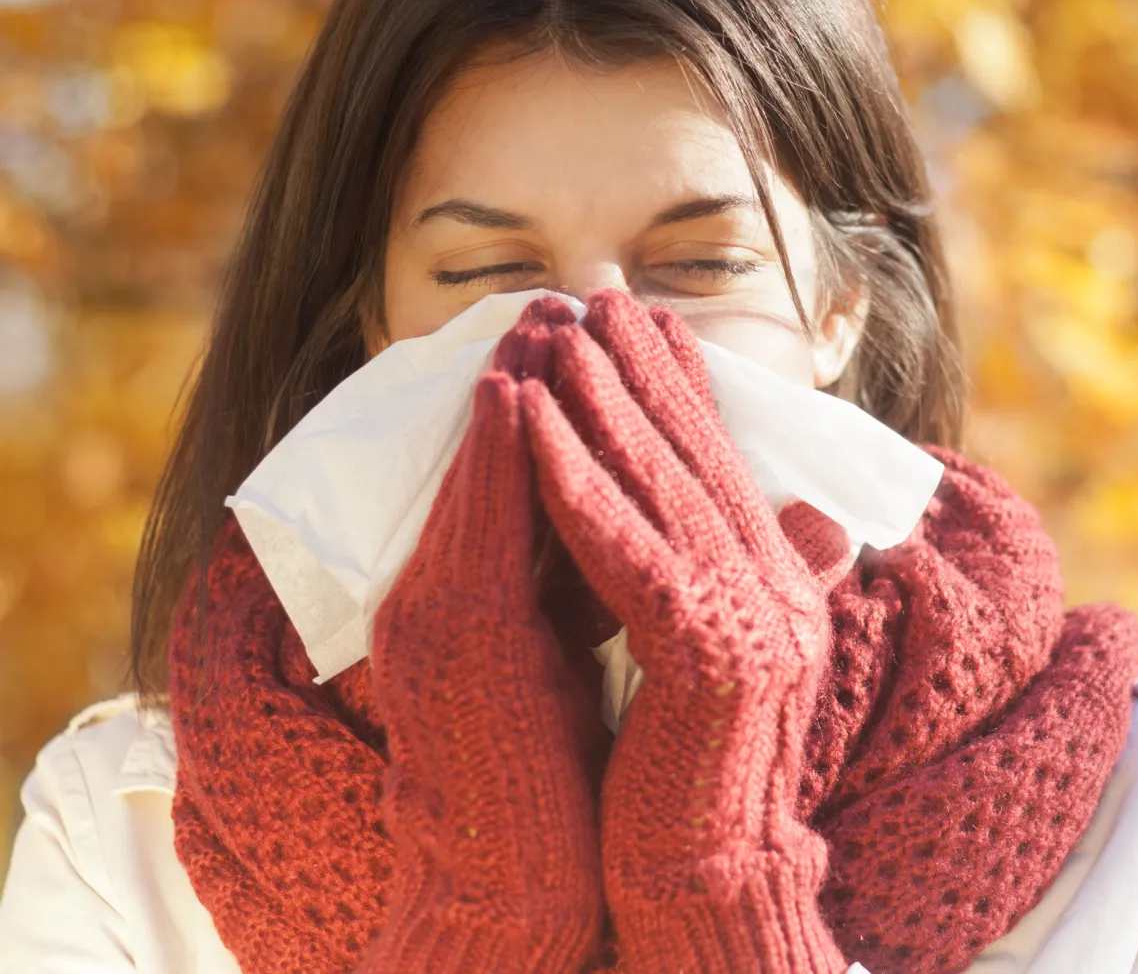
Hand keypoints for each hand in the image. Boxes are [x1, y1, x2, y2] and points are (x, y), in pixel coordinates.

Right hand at [364, 298, 602, 971]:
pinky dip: (493, 455)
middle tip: (566, 297)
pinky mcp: (450, 637)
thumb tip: (657, 521)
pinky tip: (516, 392)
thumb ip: (605, 582)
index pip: (518, 483)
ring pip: (474, 476)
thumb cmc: (558, 773)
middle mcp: (444, 592)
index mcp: (481, 598)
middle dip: (530, 378)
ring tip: (543, 314)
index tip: (592, 341)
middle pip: (490, 463)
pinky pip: (471, 525)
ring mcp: (438, 611)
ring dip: (511, 392)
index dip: (553, 409)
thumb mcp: (584, 656)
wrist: (517, 882)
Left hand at [520, 289, 847, 972]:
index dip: (681, 387)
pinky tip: (535, 424)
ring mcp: (750, 619)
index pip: (722, 465)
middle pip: (696, 456)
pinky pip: (627, 550)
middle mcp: (777, 589)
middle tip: (596, 297)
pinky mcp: (705, 655)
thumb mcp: (723, 661)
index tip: (639, 322)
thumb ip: (744, 580)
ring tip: (555, 331)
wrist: (707, 882)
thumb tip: (800, 516)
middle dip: (642, 371)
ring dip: (603, 403)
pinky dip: (578, 482)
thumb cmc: (693, 777)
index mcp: (779, 584)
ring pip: (662, 486)